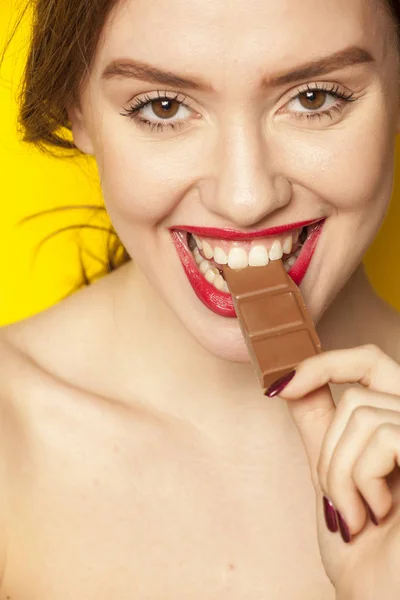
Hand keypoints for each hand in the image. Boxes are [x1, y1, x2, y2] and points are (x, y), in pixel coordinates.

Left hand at [267, 345, 399, 599]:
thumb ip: (320, 425)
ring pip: (361, 415)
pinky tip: (378, 515)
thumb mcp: (333, 478)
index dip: (326, 362)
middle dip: (330, 449)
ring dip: (339, 473)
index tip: (281, 386)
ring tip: (357, 516)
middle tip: (336, 501)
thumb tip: (290, 379)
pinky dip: (361, 479)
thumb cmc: (368, 558)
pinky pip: (382, 436)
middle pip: (359, 393)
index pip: (372, 361)